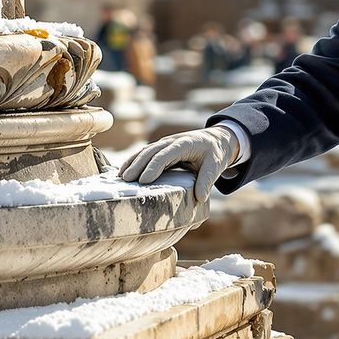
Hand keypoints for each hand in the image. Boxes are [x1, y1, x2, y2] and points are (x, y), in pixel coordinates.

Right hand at [118, 126, 240, 202]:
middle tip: (127, 180)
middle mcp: (171, 142)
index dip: (153, 166)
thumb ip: (207, 180)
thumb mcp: (215, 165)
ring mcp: (165, 144)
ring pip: (145, 151)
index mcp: (184, 144)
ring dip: (132, 162)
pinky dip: (134, 161)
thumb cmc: (215, 153)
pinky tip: (124, 171)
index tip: (144, 180)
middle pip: (151, 152)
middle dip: (137, 165)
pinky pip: (145, 153)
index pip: (165, 154)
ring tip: (121, 177)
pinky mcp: (161, 149)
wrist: (216, 139)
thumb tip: (200, 198)